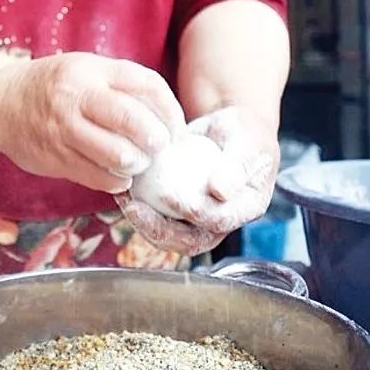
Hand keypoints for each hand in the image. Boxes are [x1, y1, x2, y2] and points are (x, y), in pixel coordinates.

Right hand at [0, 52, 184, 193]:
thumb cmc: (54, 86)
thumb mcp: (86, 70)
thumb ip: (122, 87)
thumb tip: (168, 118)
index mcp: (91, 71)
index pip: (146, 85)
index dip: (170, 110)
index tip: (176, 128)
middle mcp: (77, 97)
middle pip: (133, 120)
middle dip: (156, 140)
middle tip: (160, 148)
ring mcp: (63, 129)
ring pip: (117, 154)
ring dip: (136, 163)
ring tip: (138, 162)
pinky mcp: (53, 157)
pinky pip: (97, 176)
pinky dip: (116, 180)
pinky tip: (119, 176)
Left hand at [118, 106, 278, 254]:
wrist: (227, 129)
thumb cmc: (242, 132)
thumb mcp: (246, 142)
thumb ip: (237, 166)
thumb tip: (220, 192)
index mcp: (246, 209)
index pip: (220, 221)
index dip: (197, 214)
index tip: (173, 198)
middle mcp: (222, 220)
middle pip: (190, 240)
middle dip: (160, 231)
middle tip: (136, 210)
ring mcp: (199, 219)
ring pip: (169, 234)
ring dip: (145, 224)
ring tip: (126, 203)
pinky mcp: (177, 212)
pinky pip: (157, 217)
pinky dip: (139, 208)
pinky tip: (123, 192)